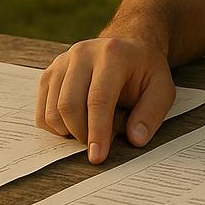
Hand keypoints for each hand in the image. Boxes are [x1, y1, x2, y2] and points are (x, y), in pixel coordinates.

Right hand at [35, 36, 175, 163]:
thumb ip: (151, 113)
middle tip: (97, 146)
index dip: (97, 131)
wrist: (127, 47)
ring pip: (52, 110)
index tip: (97, 157)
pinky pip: (42, 110)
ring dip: (68, 132)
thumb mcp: (162, 88)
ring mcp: (62, 62)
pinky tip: (75, 124)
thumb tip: (135, 139)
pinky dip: (56, 127)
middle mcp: (82, 54)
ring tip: (90, 130)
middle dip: (81, 134)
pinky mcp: (50, 73)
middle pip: (69, 105)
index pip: (98, 98)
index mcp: (112, 55)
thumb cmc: (144, 71)